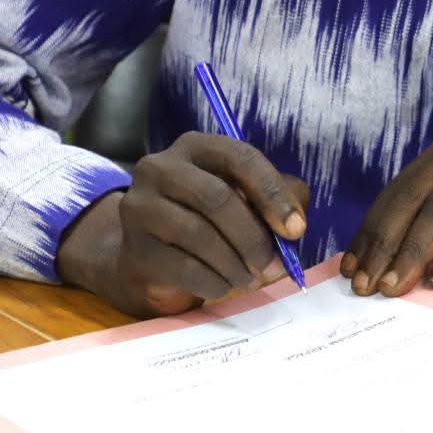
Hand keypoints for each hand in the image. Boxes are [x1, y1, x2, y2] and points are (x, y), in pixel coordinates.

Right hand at [56, 133, 309, 317]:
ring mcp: (140, 207)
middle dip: (253, 237)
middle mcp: (160, 168)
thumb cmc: (209, 222)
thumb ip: (279, 198)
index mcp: (195, 147)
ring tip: (249, 278)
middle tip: (272, 264)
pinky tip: (223, 285)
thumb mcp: (247, 199)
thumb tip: (295, 223)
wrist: (153, 261)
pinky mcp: (135, 249)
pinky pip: (185, 268)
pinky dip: (215, 282)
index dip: (273, 194)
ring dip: (236, 264)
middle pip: (217, 198)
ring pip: (199, 235)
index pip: (240, 158)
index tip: (296, 230)